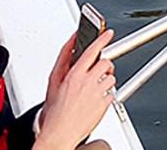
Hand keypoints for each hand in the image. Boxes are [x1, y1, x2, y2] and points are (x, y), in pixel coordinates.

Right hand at [35, 30, 115, 149]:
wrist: (59, 134)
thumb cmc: (54, 113)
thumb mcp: (54, 84)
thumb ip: (64, 65)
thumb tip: (72, 50)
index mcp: (74, 75)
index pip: (92, 51)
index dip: (102, 39)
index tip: (108, 33)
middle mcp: (87, 82)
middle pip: (105, 63)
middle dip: (104, 65)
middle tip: (98, 72)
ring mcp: (98, 93)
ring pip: (111, 78)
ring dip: (105, 81)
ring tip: (93, 90)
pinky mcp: (105, 104)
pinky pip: (112, 94)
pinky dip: (106, 95)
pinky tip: (95, 101)